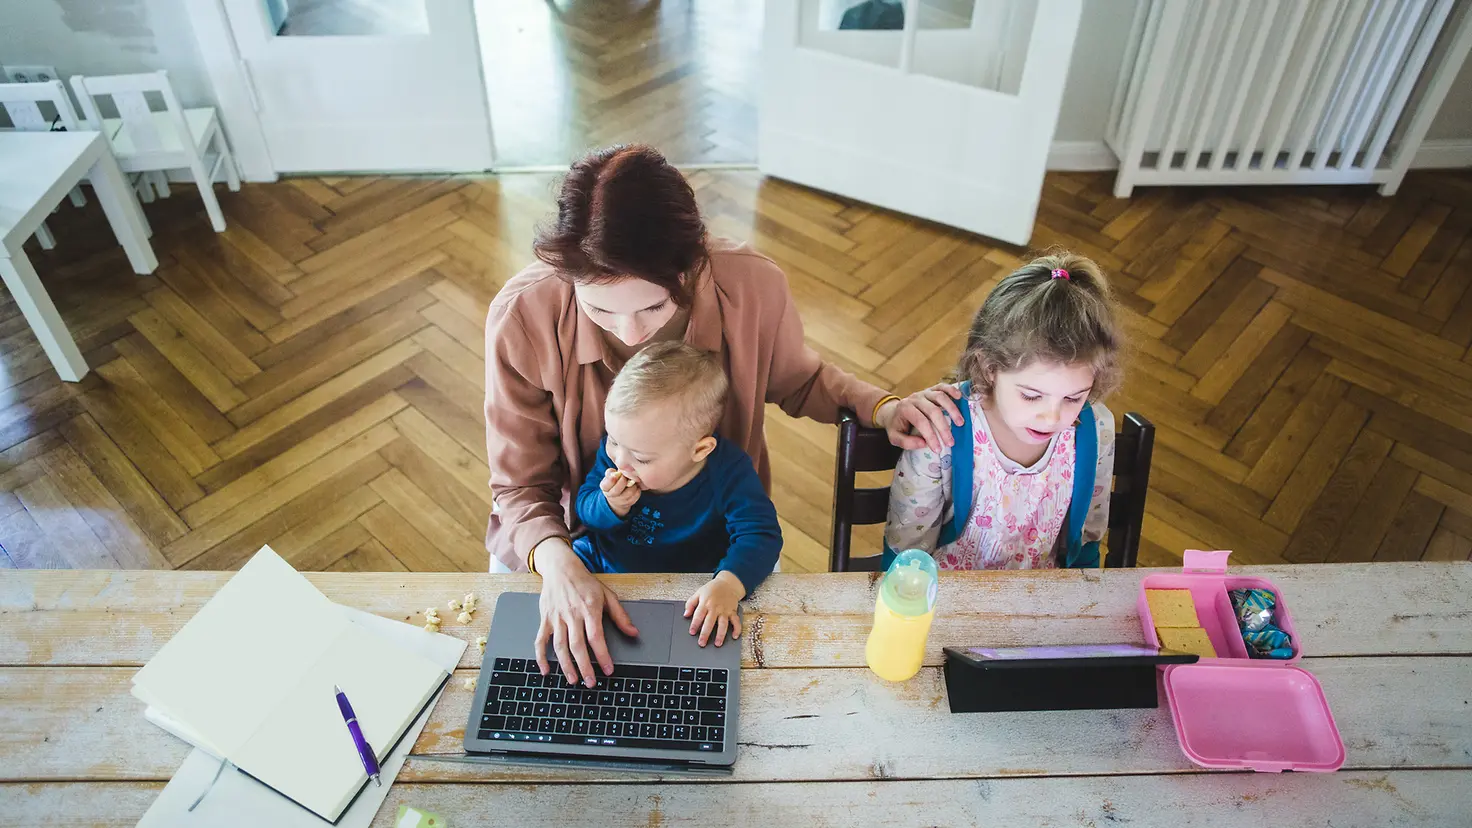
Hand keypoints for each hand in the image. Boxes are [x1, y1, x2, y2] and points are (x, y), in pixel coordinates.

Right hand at [533, 538, 638, 686]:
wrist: (561, 568)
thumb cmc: (585, 583)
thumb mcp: (608, 595)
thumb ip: (620, 615)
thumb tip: (634, 633)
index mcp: (590, 609)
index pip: (596, 637)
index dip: (602, 655)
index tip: (608, 670)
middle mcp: (572, 615)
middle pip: (577, 645)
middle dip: (584, 666)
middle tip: (591, 682)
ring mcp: (557, 618)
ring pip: (560, 646)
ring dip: (566, 665)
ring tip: (573, 680)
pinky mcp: (545, 619)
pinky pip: (540, 640)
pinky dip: (540, 656)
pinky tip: (545, 670)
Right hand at [599, 468, 641, 517]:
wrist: (618, 497)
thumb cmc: (614, 482)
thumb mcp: (610, 476)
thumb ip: (611, 472)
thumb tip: (616, 473)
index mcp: (604, 487)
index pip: (606, 485)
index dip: (611, 480)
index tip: (616, 475)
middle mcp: (611, 496)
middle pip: (618, 489)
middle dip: (624, 480)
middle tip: (626, 476)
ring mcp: (620, 501)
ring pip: (629, 492)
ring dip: (633, 484)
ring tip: (632, 481)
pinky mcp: (629, 503)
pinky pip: (636, 495)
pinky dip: (637, 489)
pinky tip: (635, 486)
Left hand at [683, 571, 745, 646]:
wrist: (727, 584)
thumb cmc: (712, 589)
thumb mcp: (698, 593)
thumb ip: (690, 604)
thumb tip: (685, 614)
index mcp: (705, 603)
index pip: (699, 615)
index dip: (695, 624)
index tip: (692, 632)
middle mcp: (715, 608)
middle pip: (710, 622)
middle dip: (705, 633)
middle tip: (702, 643)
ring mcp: (725, 610)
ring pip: (723, 624)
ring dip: (721, 634)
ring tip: (717, 644)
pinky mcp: (733, 612)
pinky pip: (736, 621)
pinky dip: (737, 629)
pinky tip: (734, 636)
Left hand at [876, 384, 965, 452]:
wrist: (893, 412)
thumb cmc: (896, 426)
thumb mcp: (894, 437)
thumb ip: (906, 442)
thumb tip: (924, 444)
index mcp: (905, 409)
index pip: (921, 422)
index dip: (931, 436)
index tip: (938, 449)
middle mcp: (915, 398)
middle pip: (933, 411)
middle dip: (943, 428)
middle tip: (950, 442)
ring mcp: (924, 393)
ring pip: (940, 397)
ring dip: (952, 410)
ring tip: (960, 423)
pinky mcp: (931, 390)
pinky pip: (942, 387)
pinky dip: (951, 390)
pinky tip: (959, 397)